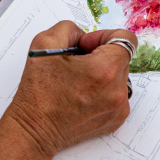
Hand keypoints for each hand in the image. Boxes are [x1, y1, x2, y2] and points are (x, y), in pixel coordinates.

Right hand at [0, 20, 135, 159]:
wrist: (34, 131)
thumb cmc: (37, 92)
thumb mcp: (45, 43)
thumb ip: (71, 28)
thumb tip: (85, 36)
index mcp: (105, 70)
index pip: (126, 38)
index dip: (103, 36)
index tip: (86, 46)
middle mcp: (117, 91)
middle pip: (122, 58)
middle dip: (101, 55)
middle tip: (76, 65)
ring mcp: (119, 107)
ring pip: (119, 76)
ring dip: (103, 73)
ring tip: (78, 82)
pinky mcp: (116, 119)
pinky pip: (117, 94)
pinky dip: (103, 91)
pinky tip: (82, 95)